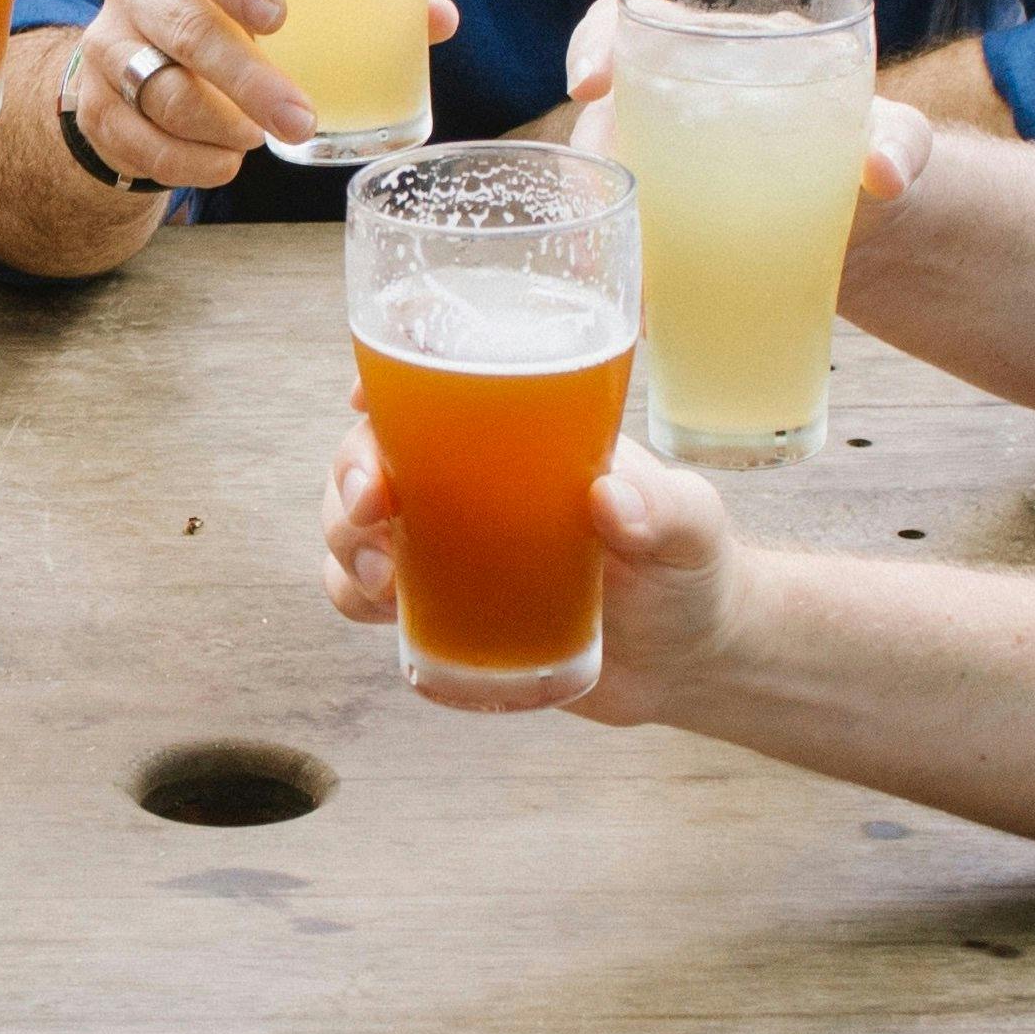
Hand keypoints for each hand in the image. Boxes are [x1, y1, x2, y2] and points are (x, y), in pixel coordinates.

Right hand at [71, 0, 455, 190]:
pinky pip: (134, 138)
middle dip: (246, 81)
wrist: (136, 60)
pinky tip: (224, 165)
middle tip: (300, 119)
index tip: (280, 18)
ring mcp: (107, 44)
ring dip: (218, 126)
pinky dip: (184, 161)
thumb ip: (356, 0)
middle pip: (183, 29)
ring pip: (158, 91)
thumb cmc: (231, 17)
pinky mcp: (94, 103)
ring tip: (261, 143)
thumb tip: (440, 19)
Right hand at [316, 408, 744, 718]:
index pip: (439, 382)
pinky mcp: (438, 602)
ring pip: (354, 519)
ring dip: (344, 538)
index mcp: (522, 433)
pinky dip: (352, 595)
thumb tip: (609, 501)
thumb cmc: (690, 570)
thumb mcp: (690, 530)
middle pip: (374, 448)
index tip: (364, 395)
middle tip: (376, 508)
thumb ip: (664, 513)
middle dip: (352, 470)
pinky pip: (361, 591)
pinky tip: (384, 611)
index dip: (386, 373)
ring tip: (383, 580)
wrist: (685, 660)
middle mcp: (470, 477)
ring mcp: (448, 540)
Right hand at [547, 0, 937, 261]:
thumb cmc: (877, 149)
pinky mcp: (672, 213)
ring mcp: (669, 158)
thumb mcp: (899, 137)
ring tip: (639, 285)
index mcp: (724, 48)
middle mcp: (680, 95)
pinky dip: (631, 265)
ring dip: (608, 227)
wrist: (873, 221)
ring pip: (608, 177)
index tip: (589, 88)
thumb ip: (901, 142)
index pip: (635, 22)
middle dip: (596, 164)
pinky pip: (630, 228)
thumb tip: (884, 173)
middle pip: (607, 110)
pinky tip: (647, 310)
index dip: (595, 42)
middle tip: (622, 218)